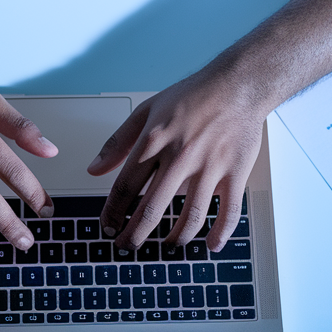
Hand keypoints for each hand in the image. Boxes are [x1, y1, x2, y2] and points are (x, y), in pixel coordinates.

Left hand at [88, 66, 270, 251]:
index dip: (112, 214)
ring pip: (189, 217)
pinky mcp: (235, 172)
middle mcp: (180, 156)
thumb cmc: (191, 96)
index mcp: (154, 140)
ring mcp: (209, 166)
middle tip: (127, 247)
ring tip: (166, 246)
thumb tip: (94, 169)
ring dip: (175, 239)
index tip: (108, 228)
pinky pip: (229, 212)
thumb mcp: (147, 110)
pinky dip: (220, 234)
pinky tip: (211, 245)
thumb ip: (118, 141)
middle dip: (135, 236)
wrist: (237, 85)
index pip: (125, 187)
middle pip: (151, 209)